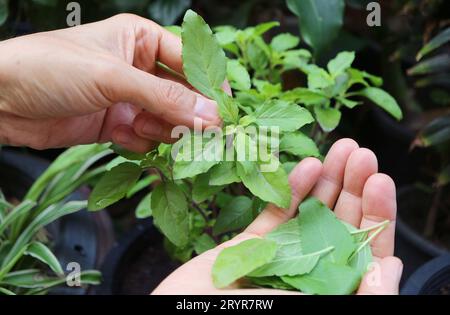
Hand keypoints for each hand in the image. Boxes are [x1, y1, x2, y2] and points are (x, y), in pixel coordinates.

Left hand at [0, 14, 222, 151]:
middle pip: (183, 95)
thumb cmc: (51, 68)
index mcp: (142, 40)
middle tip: (202, 136)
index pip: (190, 61)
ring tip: (142, 127)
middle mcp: (140, 68)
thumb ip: (165, 99)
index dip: (210, 85)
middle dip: (189, 116)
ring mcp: (129, 98)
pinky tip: (120, 135)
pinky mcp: (117, 124)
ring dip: (162, 130)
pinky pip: (146, 137)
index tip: (225, 111)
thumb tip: (212, 117)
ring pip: (167, 120)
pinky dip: (139, 141)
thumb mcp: (113, 78)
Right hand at [152, 139, 402, 294]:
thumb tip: (390, 267)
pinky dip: (290, 191)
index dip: (376, 214)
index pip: (364, 250)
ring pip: (309, 214)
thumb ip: (357, 295)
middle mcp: (310, 272)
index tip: (380, 180)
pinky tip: (306, 166)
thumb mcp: (311, 308)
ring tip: (340, 148)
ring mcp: (280, 258)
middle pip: (339, 225)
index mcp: (329, 288)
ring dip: (326, 180)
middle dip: (353, 186)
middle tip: (360, 151)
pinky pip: (274, 216)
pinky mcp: (250, 247)